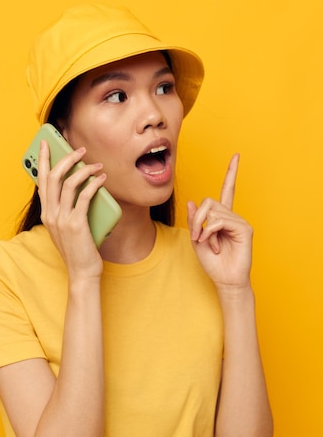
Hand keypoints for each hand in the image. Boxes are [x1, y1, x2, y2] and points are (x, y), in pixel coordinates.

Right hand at [37, 139, 105, 279]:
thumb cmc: (78, 250)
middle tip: (79, 150)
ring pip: (68, 184)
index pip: (41, 181)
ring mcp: (62, 219)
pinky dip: (93, 184)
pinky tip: (101, 179)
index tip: (46, 144)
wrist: (82, 272)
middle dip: (65, 158)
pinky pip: (84, 196)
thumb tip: (80, 187)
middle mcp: (50, 215)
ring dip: (83, 169)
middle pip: (53, 177)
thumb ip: (67, 209)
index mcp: (46, 214)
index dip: (42, 160)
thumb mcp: (67, 228)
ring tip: (96, 165)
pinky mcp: (76, 224)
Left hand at [186, 154, 252, 289]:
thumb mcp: (196, 239)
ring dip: (203, 229)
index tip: (236, 156)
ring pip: (213, 211)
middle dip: (196, 219)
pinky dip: (210, 232)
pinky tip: (214, 244)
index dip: (231, 173)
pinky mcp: (244, 229)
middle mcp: (233, 216)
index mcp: (222, 217)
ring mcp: (240, 222)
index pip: (227, 190)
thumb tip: (192, 201)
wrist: (225, 280)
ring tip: (208, 243)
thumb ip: (194, 221)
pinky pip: (220, 220)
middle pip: (209, 201)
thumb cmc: (213, 263)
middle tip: (196, 237)